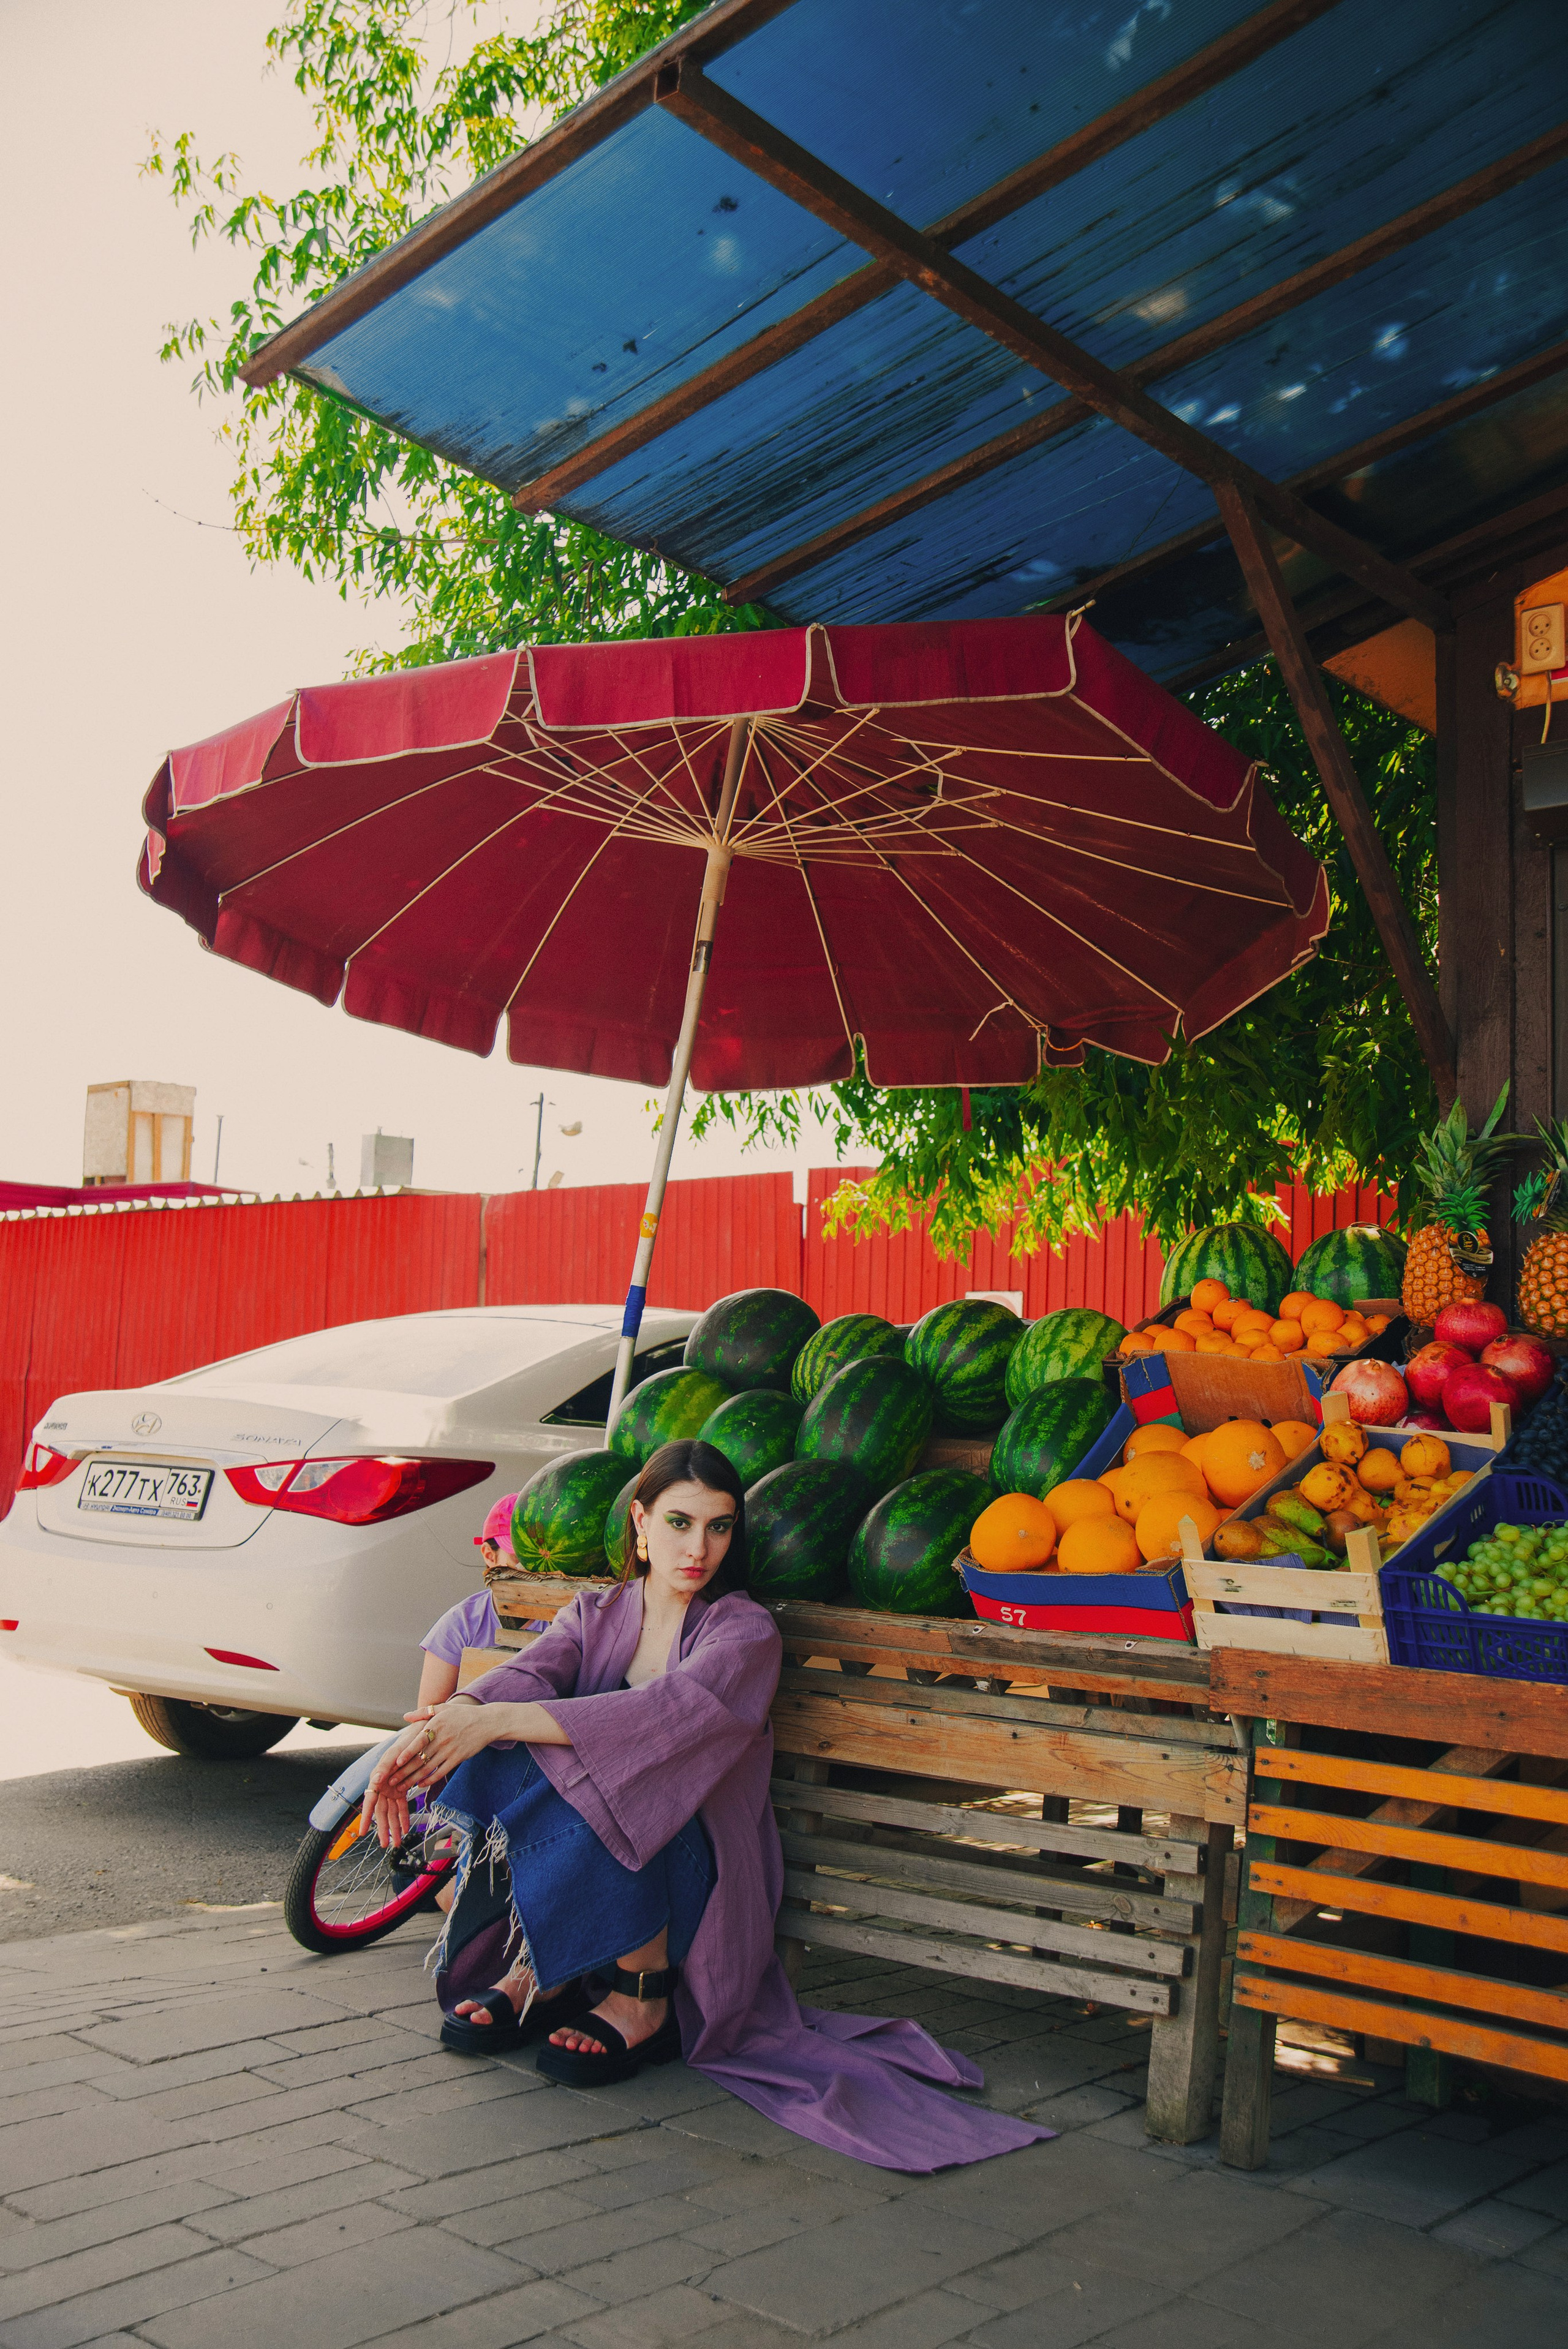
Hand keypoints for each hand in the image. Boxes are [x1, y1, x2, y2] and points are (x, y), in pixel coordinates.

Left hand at [360, 1699, 490, 1845]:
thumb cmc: (463, 1714)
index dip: (407, 1753)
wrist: (487, 1722)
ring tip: (401, 1787)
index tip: (395, 1763)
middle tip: (391, 1781)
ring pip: (428, 1768)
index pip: (418, 1742)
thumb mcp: (443, 1708)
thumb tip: (405, 1716)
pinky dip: (430, 1780)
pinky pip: (441, 1772)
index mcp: (436, 1725)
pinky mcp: (458, 1759)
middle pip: (420, 1758)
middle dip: (404, 1772)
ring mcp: (450, 1750)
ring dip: (413, 1779)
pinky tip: (420, 1785)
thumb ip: (423, 1712)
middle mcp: (442, 1739)